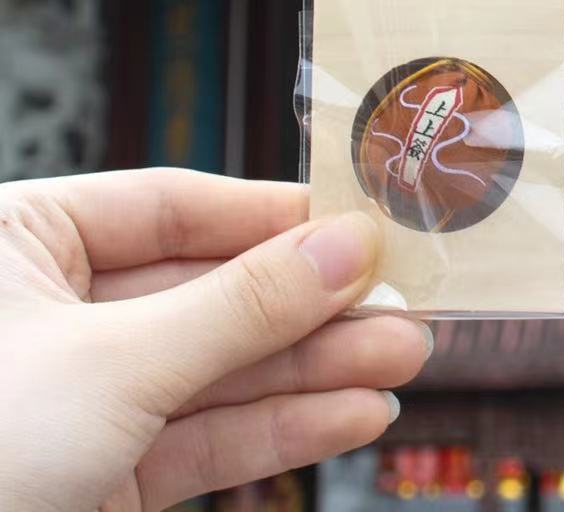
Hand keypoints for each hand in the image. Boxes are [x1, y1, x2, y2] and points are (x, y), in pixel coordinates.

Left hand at [0, 168, 429, 510]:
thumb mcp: (113, 362)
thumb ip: (242, 303)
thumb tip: (353, 242)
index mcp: (23, 240)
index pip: (177, 205)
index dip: (276, 216)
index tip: (365, 224)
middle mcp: (51, 310)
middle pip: (212, 292)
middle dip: (311, 308)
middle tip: (406, 305)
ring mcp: (76, 399)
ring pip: (215, 370)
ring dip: (311, 371)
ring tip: (404, 362)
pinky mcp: (93, 477)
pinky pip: (198, 439)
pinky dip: (274, 432)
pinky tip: (350, 415)